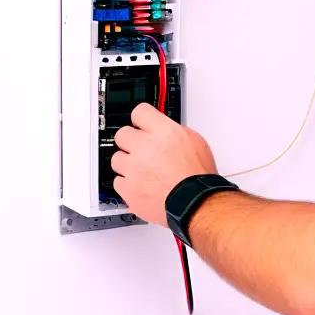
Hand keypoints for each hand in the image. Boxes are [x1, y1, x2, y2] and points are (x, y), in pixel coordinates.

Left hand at [111, 103, 219, 228]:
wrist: (196, 203)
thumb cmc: (197, 176)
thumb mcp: (195, 141)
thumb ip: (172, 131)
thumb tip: (162, 129)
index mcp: (164, 132)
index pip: (140, 112)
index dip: (142, 119)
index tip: (142, 124)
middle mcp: (145, 147)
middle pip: (122, 134)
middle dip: (131, 141)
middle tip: (141, 149)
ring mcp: (134, 169)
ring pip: (117, 159)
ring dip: (128, 163)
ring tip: (143, 171)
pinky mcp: (128, 188)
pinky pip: (118, 181)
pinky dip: (128, 184)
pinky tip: (141, 184)